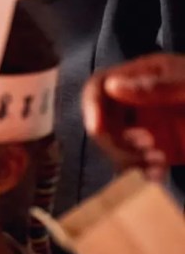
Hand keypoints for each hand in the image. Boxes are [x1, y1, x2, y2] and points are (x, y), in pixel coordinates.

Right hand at [82, 53, 184, 179]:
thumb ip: (159, 85)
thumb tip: (113, 86)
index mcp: (144, 77)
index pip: (100, 87)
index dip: (92, 106)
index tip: (98, 128)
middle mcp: (138, 103)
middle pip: (102, 121)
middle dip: (116, 139)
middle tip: (145, 146)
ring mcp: (148, 129)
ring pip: (114, 147)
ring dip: (127, 159)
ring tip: (158, 162)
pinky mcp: (160, 153)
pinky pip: (135, 166)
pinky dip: (140, 174)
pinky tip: (157, 176)